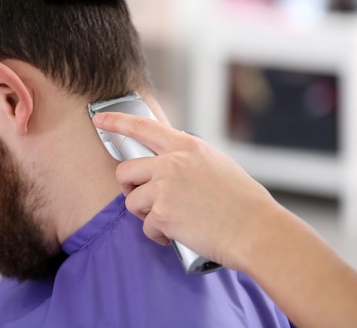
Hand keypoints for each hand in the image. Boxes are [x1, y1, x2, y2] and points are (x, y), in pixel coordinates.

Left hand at [92, 111, 279, 269]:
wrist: (256, 231)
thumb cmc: (243, 203)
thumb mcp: (216, 165)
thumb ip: (187, 161)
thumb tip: (168, 165)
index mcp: (187, 147)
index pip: (143, 127)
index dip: (117, 121)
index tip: (100, 119)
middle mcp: (172, 163)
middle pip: (126, 170)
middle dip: (128, 186)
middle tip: (143, 199)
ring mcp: (165, 188)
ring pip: (132, 200)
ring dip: (145, 214)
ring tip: (169, 221)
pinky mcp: (162, 214)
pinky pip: (146, 226)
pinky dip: (158, 235)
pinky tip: (177, 235)